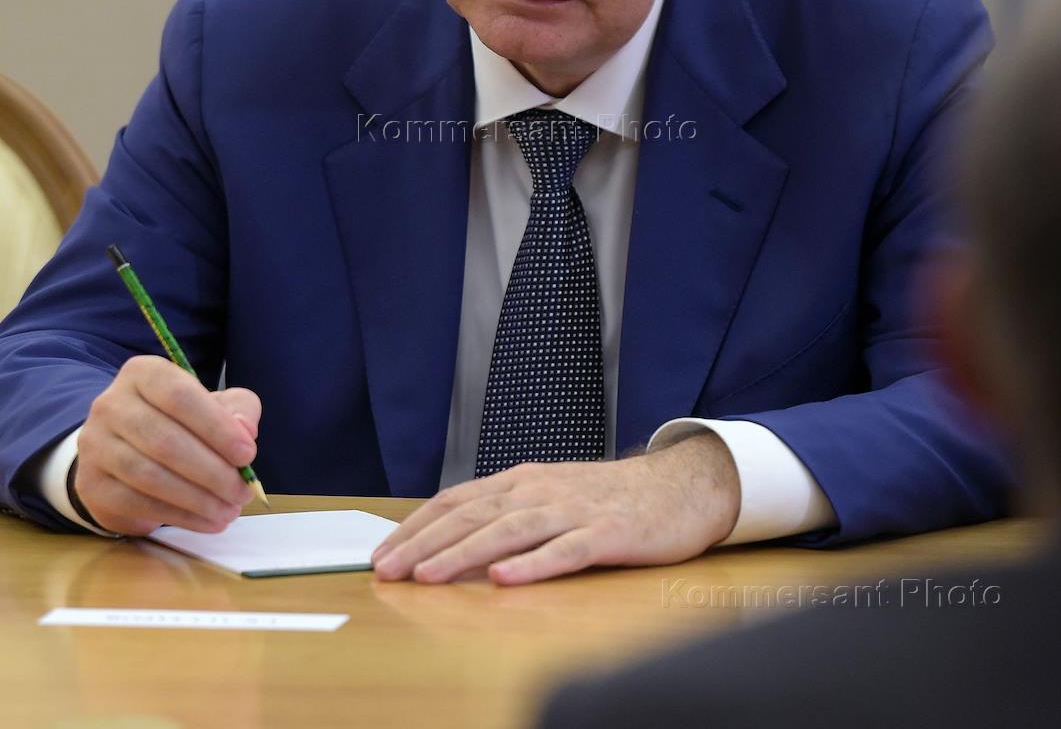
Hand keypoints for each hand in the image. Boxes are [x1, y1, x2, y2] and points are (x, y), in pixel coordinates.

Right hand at [73, 355, 261, 535]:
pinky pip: (138, 504)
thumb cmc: (179, 421)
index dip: (217, 427)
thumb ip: (238, 409)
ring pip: (151, 477)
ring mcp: (95, 446)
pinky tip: (206, 521)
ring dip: (198, 499)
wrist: (121, 448)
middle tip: (243, 492)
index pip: (180, 396)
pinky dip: (179, 516)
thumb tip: (246, 432)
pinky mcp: (91, 485)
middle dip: (213, 471)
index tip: (248, 454)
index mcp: (143, 374)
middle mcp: (111, 405)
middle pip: (165, 441)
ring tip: (230, 511)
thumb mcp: (213, 403)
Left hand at [371, 431, 740, 585]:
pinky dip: (532, 564)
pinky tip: (504, 579)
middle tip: (386, 571)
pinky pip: (565, 551)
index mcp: (521, 480)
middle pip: (473, 515)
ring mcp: (574, 509)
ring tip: (428, 576)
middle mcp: (540, 489)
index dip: (416, 527)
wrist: (678, 486)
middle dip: (424, 544)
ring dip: (463, 553)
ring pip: (509, 531)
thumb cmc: (608, 499)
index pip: (456, 501)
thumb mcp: (550, 497)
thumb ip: (507, 514)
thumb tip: (451, 546)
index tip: (381, 554)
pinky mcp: (608, 532)